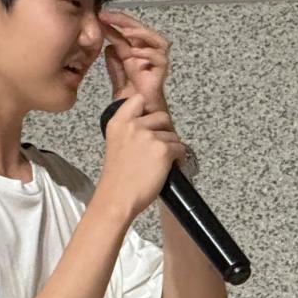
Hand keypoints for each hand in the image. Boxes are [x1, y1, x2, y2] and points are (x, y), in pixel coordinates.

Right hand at [96, 93, 186, 223]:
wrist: (117, 198)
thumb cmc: (117, 177)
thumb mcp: (116, 144)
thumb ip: (130, 130)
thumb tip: (152, 123)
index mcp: (118, 123)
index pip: (138, 99)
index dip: (148, 108)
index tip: (149, 119)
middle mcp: (133, 125)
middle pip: (162, 116)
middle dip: (163, 130)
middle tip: (157, 147)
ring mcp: (149, 137)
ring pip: (173, 134)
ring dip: (171, 147)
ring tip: (159, 162)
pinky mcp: (163, 150)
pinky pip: (181, 148)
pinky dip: (179, 158)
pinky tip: (168, 167)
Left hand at [100, 9, 171, 113]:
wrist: (139, 117)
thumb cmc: (131, 99)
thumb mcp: (117, 76)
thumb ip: (114, 62)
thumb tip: (109, 46)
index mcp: (135, 54)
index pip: (127, 32)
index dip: (115, 22)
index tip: (99, 15)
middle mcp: (147, 56)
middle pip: (142, 31)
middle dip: (125, 21)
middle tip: (108, 16)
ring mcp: (155, 64)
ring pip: (158, 41)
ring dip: (142, 33)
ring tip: (125, 32)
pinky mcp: (160, 74)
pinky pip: (160, 59)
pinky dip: (148, 53)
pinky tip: (135, 52)